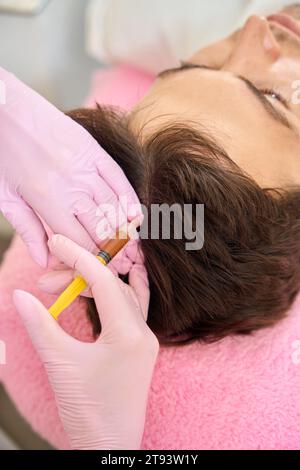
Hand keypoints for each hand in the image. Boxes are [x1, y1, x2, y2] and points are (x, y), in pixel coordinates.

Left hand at [0, 67, 139, 266]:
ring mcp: (85, 166)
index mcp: (46, 200)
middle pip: (100, 228)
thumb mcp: (6, 197)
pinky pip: (118, 178)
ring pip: (113, 206)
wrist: (5, 109)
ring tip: (129, 244)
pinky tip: (135, 214)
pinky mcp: (93, 150)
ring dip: (123, 228)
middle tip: (119, 261)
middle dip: (111, 249)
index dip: (91, 259)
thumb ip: (28, 230)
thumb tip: (44, 261)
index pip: (78, 241)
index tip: (98, 269)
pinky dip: (129, 198)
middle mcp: (70, 185)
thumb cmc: (1, 154)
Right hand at [13, 234, 158, 449]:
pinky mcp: (139, 349)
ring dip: (93, 286)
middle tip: (48, 275)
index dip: (78, 257)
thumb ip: (41, 325)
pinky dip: (115, 295)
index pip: (104, 281)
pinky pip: (131, 310)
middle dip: (80, 274)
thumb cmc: (88, 411)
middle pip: (112, 286)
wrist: (109, 448)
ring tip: (63, 285)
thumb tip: (20, 295)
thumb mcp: (61, 364)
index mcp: (129, 334)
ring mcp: (144, 341)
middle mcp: (143, 333)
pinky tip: (107, 285)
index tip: (58, 242)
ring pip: (121, 297)